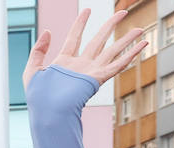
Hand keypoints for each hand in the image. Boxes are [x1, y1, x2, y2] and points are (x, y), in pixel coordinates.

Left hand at [23, 8, 142, 91]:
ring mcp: (90, 71)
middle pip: (98, 40)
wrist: (48, 112)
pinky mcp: (98, 78)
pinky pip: (118, 64)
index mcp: (64, 62)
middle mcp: (80, 65)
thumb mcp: (32, 71)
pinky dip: (131, 55)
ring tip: (140, 29)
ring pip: (112, 50)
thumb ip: (38, 50)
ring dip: (126, 39)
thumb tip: (48, 31)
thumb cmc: (38, 97)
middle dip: (110, 25)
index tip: (87, 10)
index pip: (75, 37)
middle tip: (122, 12)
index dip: (80, 23)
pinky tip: (142, 46)